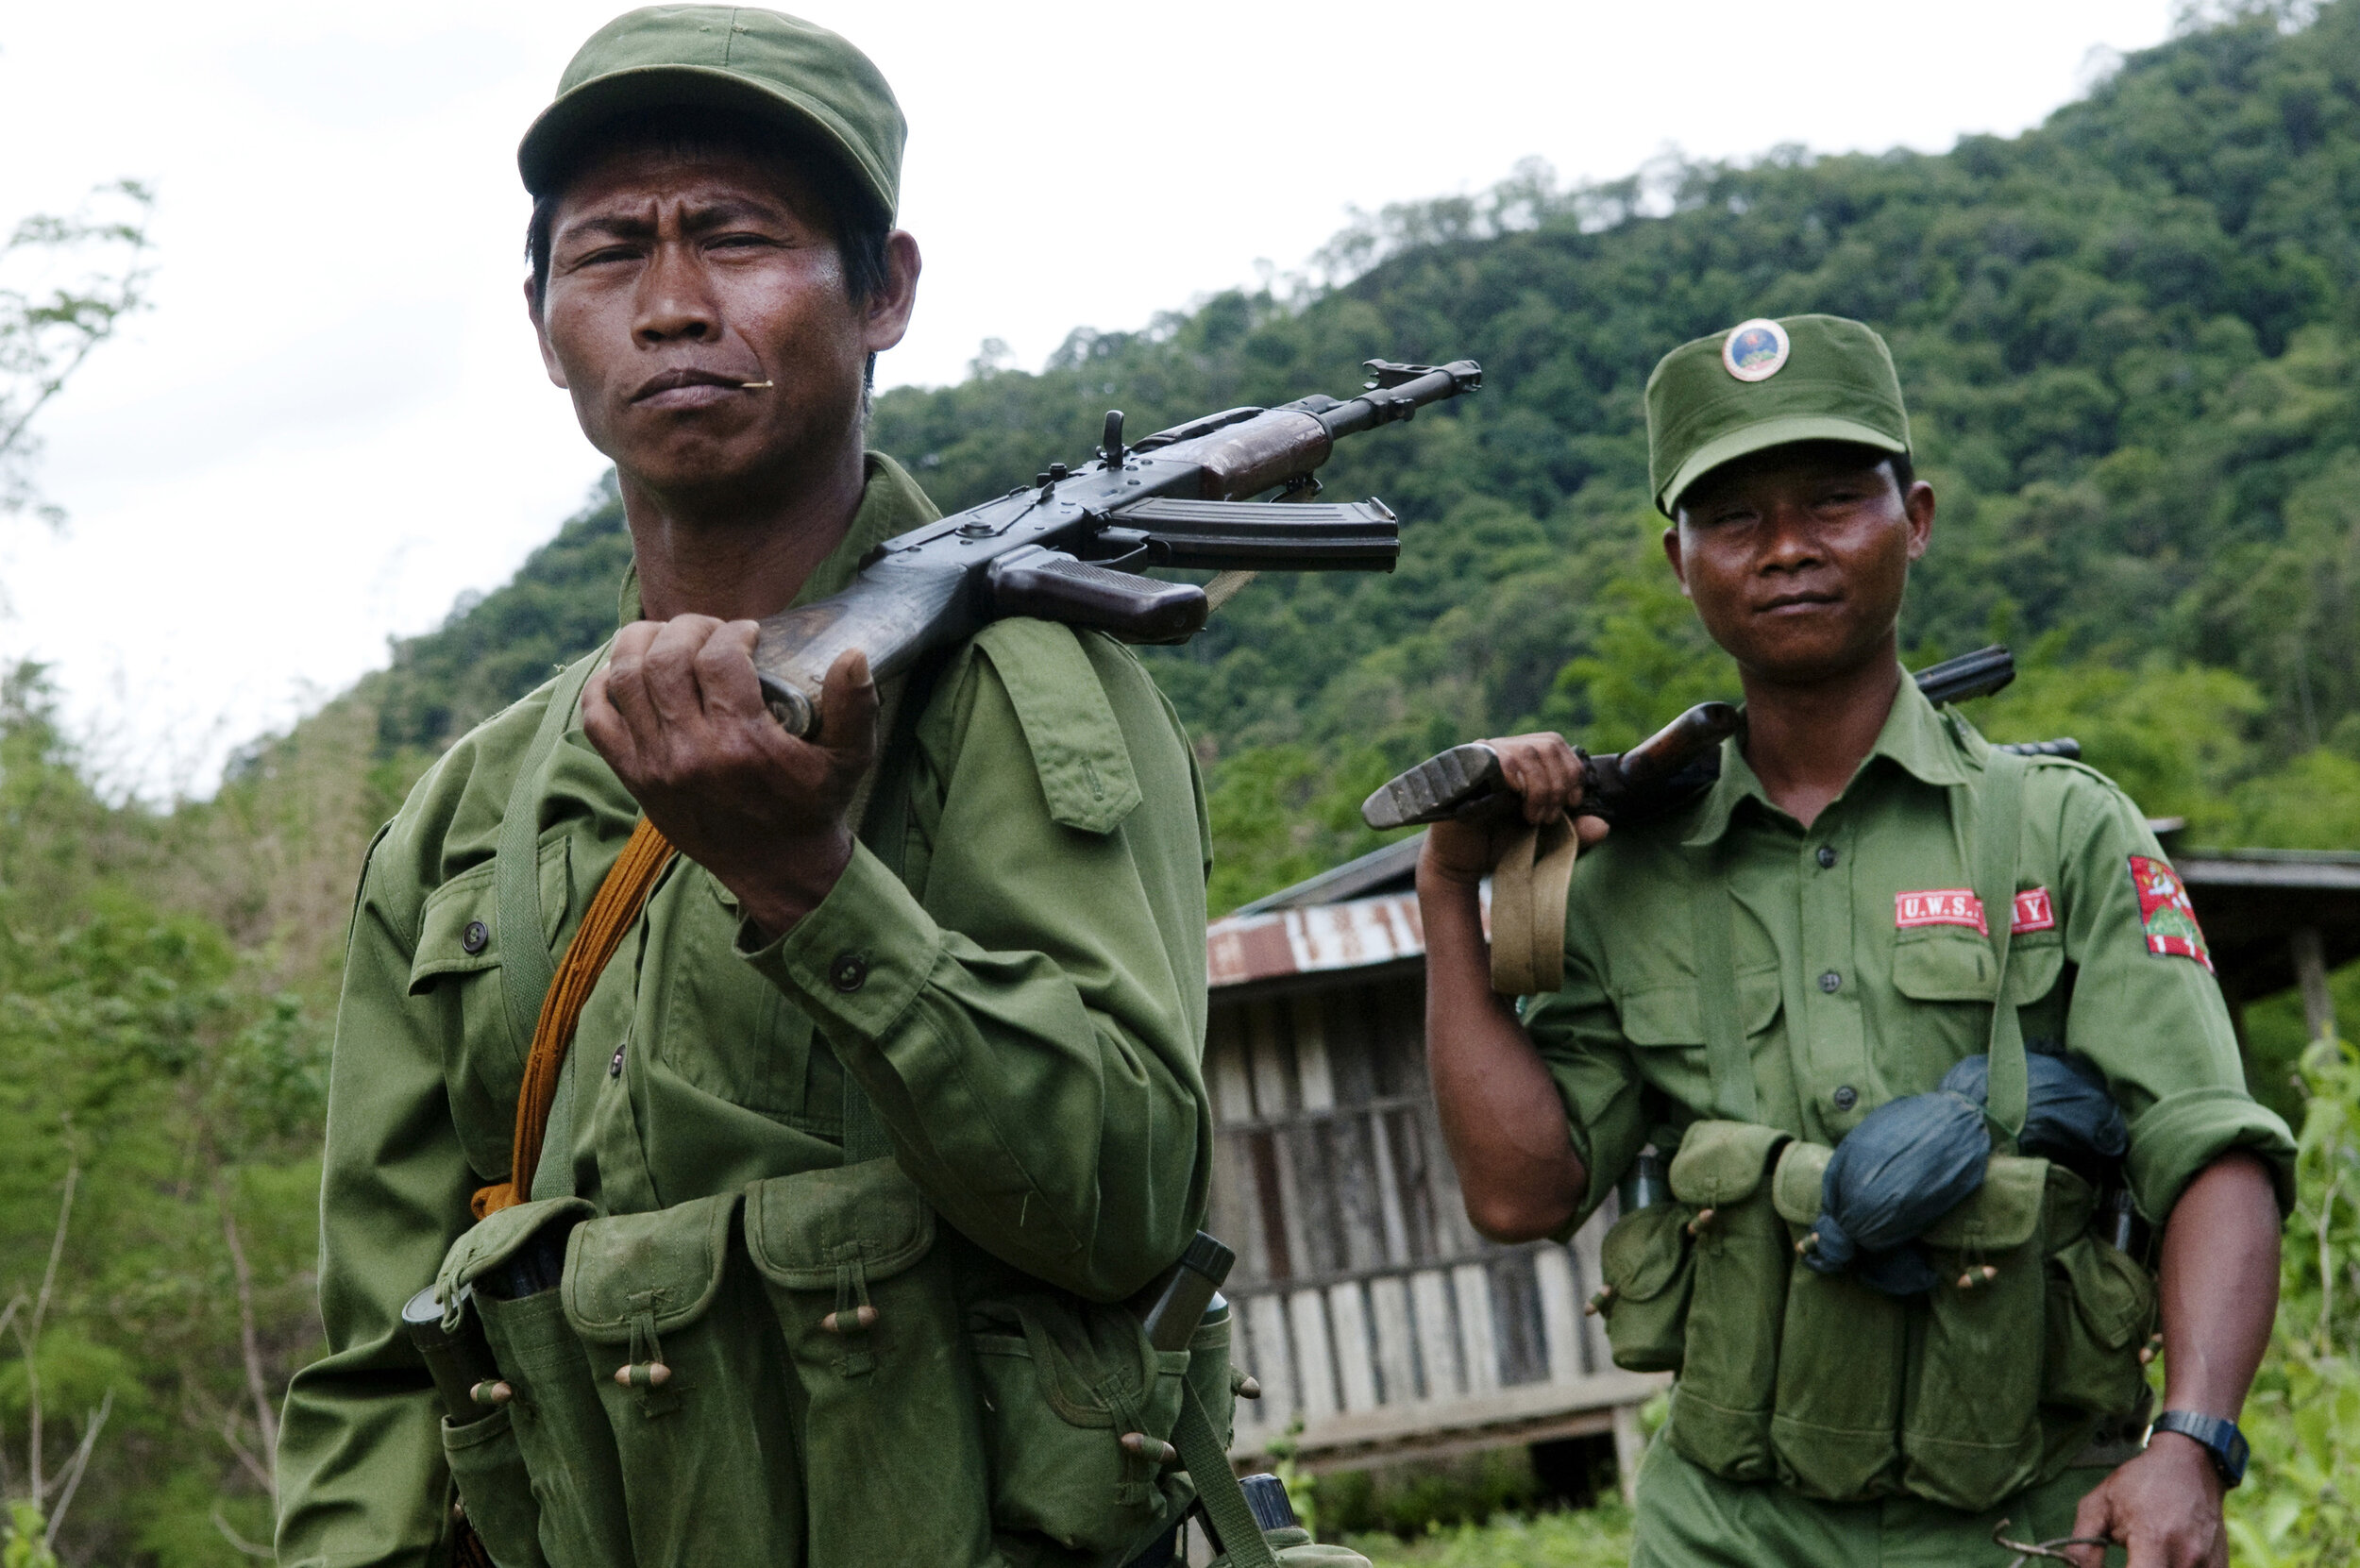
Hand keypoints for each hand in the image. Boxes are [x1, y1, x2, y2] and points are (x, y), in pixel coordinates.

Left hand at [582, 616, 878, 938]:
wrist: (776, 870)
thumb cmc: (813, 807)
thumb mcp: (850, 758)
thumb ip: (856, 705)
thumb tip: (854, 654)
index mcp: (742, 742)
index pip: (719, 658)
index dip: (734, 631)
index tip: (749, 634)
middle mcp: (691, 751)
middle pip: (666, 658)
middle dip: (689, 628)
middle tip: (711, 632)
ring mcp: (655, 765)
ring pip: (625, 677)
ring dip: (642, 643)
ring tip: (669, 638)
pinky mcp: (635, 778)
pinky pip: (597, 718)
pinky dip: (604, 686)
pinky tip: (629, 671)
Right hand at [1419, 733, 1609, 891]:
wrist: (1461, 861)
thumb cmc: (1500, 845)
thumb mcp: (1546, 839)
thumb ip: (1575, 833)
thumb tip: (1603, 826)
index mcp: (1523, 759)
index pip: (1556, 744)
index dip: (1572, 771)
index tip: (1574, 804)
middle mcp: (1503, 749)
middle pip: (1548, 744)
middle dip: (1560, 783)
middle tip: (1550, 817)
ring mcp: (1483, 754)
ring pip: (1529, 751)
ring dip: (1541, 788)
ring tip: (1533, 818)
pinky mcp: (1466, 764)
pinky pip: (1501, 759)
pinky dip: (1519, 781)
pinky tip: (1517, 804)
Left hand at [2065, 1433, 2226, 1567]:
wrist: (2190, 1463)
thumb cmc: (2141, 1481)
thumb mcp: (2099, 1504)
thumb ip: (2083, 1545)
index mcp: (2154, 1539)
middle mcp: (2187, 1556)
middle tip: (2128, 1560)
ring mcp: (2208, 1564)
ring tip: (2143, 1558)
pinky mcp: (2220, 1567)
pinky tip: (2163, 1561)